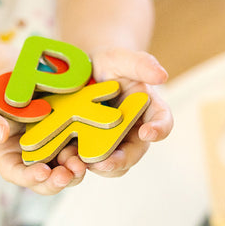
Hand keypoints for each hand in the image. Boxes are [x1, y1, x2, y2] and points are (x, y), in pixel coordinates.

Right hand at [0, 81, 86, 195]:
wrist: (19, 76)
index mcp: (9, 159)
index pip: (18, 175)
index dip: (31, 177)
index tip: (43, 172)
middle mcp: (33, 160)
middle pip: (47, 180)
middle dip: (59, 180)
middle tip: (70, 173)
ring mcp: (54, 149)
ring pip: (67, 169)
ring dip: (76, 169)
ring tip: (83, 161)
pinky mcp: (71, 137)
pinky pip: (81, 147)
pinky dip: (87, 149)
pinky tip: (93, 143)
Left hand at [84, 48, 171, 177]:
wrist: (85, 71)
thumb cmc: (109, 63)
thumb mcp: (122, 58)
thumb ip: (140, 64)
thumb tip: (162, 75)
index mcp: (148, 109)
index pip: (162, 121)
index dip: (159, 129)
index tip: (148, 132)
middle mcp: (133, 131)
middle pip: (133, 152)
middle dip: (119, 160)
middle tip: (104, 163)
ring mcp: (111, 142)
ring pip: (110, 164)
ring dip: (96, 166)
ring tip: (78, 163)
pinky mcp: (89, 146)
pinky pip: (85, 161)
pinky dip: (76, 162)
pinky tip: (62, 159)